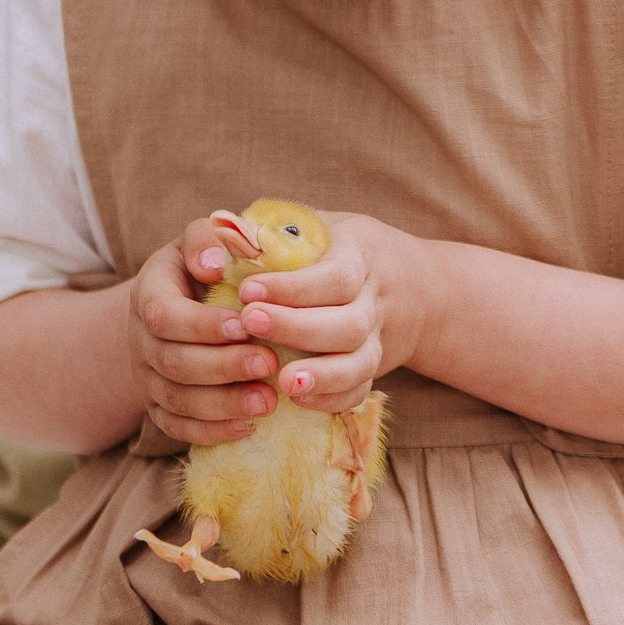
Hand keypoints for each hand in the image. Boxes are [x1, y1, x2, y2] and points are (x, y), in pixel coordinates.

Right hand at [128, 232, 280, 445]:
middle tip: (270, 364)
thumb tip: (211, 264)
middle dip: (223, 366)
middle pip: (173, 362)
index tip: (246, 325)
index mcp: (149, 293)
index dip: (202, 325)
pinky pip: (179, 428)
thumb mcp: (201, 240)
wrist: (181, 302)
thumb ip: (205, 240)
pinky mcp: (160, 407)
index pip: (163, 315)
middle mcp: (141, 339)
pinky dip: (212, 431)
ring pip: (178, 400)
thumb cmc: (204, 266)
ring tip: (269, 402)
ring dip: (224, 404)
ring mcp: (148, 377)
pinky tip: (249, 428)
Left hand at [231, 212, 422, 414]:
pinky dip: (333, 398)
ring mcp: (378, 336)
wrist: (404, 280)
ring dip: (322, 375)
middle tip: (250, 323)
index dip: (293, 287)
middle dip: (298, 327)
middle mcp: (375, 298)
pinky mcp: (374, 365)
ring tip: (282, 381)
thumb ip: (267, 229)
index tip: (248, 290)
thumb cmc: (336, 246)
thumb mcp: (314, 224)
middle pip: (350, 323)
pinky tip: (298, 400)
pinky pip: (361, 388)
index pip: (335, 276)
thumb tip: (219, 231)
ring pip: (361, 361)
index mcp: (360, 254)